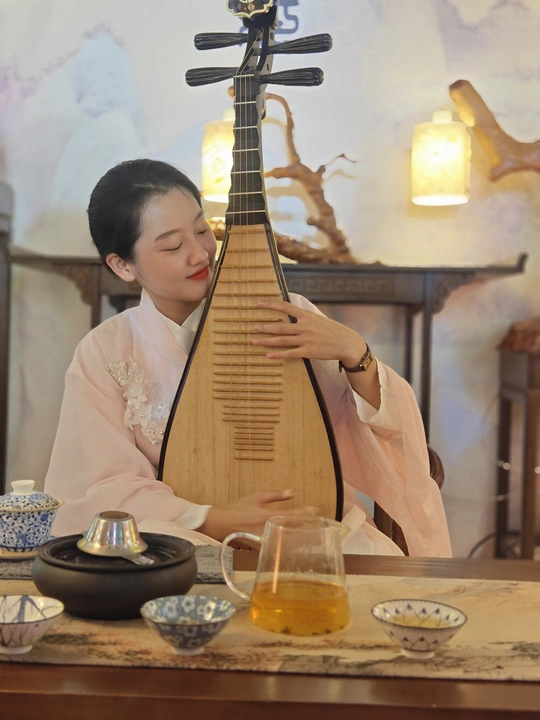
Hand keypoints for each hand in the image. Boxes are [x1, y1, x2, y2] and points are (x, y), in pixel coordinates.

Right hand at [197, 490, 316, 541]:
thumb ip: (275, 495)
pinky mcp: (261, 548)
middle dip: (307, 527)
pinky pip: (278, 547)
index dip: (305, 513)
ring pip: (287, 541)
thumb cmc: (238, 508)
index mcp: (266, 516)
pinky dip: (288, 545)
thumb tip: (293, 492)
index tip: (316, 510)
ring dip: (300, 538)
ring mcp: (264, 541)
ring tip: (313, 535)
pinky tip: (297, 544)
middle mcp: (267, 530)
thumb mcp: (256, 497)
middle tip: (320, 525)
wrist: (221, 524)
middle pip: (292, 530)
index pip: (291, 515)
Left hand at [252, 298, 365, 366]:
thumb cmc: (332, 330)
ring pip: (282, 340)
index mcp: (307, 316)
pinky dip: (278, 354)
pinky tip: (268, 355)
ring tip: (254, 341)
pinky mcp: (308, 352)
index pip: (285, 307)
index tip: (258, 302)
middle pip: (280, 326)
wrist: (347, 343)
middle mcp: (305, 327)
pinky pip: (290, 353)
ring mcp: (306, 340)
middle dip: (264, 327)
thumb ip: (304, 318)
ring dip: (267, 341)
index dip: (270, 304)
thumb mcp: (318, 319)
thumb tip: (291, 314)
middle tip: (252, 327)